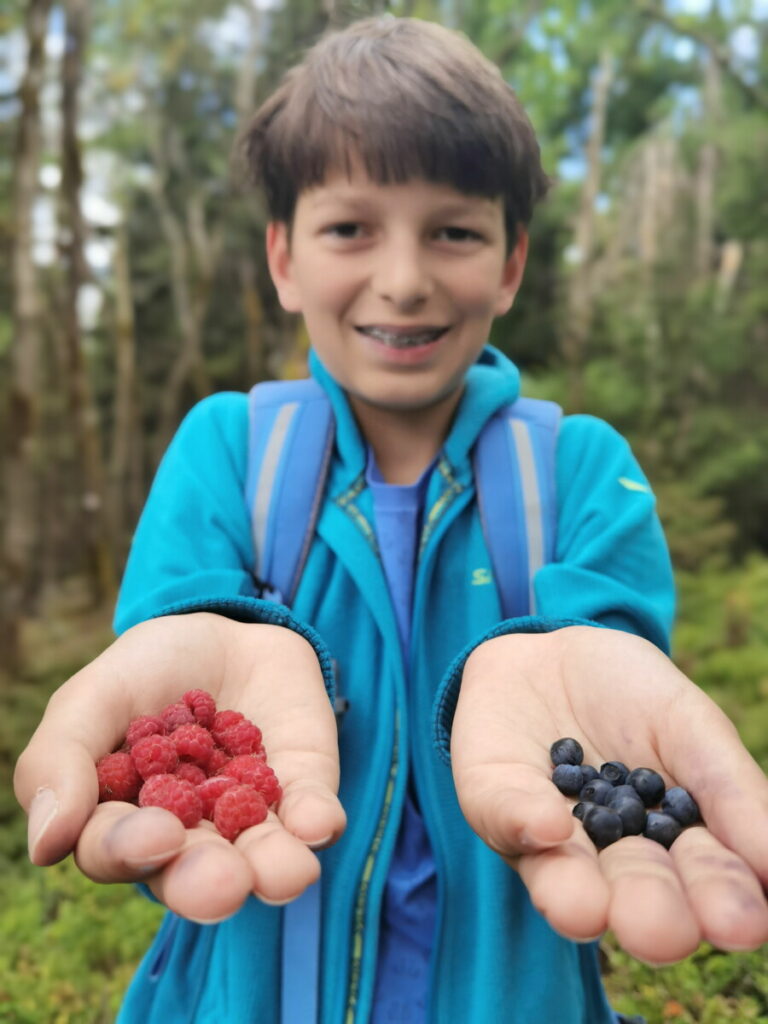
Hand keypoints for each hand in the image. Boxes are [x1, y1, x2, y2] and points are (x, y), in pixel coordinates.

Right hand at [14, 613, 345, 922]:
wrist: (221, 627)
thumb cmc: (144, 672)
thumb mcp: (91, 697)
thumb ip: (58, 760)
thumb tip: (46, 845)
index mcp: (123, 822)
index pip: (116, 852)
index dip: (132, 849)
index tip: (157, 835)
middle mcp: (188, 837)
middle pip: (192, 875)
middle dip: (207, 882)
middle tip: (224, 882)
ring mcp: (250, 817)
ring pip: (261, 860)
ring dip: (274, 869)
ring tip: (288, 873)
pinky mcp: (303, 789)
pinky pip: (312, 815)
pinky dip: (316, 820)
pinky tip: (318, 823)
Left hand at [450, 625, 767, 962]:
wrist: (552, 649)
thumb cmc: (635, 695)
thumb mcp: (690, 723)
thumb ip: (728, 786)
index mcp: (676, 845)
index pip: (707, 883)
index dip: (724, 902)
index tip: (742, 924)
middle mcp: (613, 860)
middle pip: (639, 897)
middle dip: (652, 915)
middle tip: (661, 929)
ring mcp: (550, 842)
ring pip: (567, 884)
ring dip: (578, 900)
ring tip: (589, 909)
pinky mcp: (494, 808)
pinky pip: (505, 820)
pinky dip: (524, 823)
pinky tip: (547, 825)